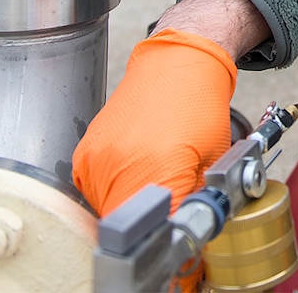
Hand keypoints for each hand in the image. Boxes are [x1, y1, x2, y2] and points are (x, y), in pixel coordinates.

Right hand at [72, 28, 237, 215]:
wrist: (177, 62)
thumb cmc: (200, 104)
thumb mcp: (213, 160)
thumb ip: (196, 201)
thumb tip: (186, 230)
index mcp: (154, 169)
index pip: (153, 230)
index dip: (169, 235)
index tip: (179, 230)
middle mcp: (118, 166)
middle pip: (125, 224)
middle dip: (147, 223)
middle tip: (168, 203)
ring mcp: (96, 159)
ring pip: (105, 209)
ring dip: (127, 207)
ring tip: (152, 179)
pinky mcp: (84, 152)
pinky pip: (93, 189)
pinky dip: (112, 189)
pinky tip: (134, 167)